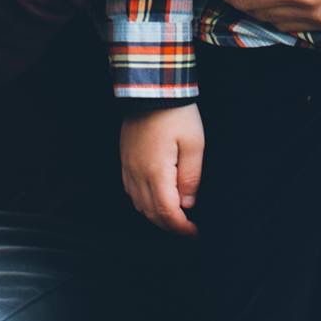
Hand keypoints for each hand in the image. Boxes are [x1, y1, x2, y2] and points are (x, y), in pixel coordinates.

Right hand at [120, 104, 204, 235]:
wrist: (151, 88)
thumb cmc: (176, 114)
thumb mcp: (194, 143)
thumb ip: (191, 177)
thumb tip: (187, 203)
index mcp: (156, 172)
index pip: (167, 212)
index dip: (181, 228)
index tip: (194, 233)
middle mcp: (137, 174)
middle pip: (151, 213)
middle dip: (169, 225)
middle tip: (187, 228)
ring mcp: (128, 166)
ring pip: (138, 204)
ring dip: (156, 215)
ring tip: (175, 215)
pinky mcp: (125, 158)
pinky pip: (131, 191)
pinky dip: (144, 202)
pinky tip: (156, 198)